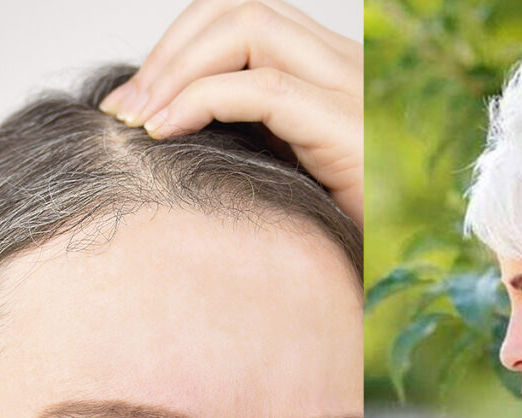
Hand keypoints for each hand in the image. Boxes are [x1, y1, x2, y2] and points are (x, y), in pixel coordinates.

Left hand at [99, 0, 362, 228]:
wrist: (398, 286)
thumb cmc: (334, 241)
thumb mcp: (283, 174)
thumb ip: (246, 136)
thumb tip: (163, 122)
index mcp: (328, 75)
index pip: (247, 18)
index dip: (181, 45)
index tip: (135, 102)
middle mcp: (343, 69)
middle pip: (241, 7)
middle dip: (170, 48)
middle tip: (124, 106)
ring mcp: (350, 92)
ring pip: (249, 25)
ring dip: (177, 66)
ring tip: (137, 117)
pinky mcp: (347, 128)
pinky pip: (262, 88)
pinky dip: (198, 100)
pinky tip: (164, 133)